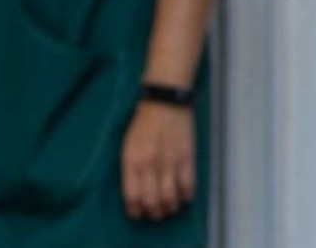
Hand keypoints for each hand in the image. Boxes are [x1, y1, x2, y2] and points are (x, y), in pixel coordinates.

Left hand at [121, 101, 194, 220]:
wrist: (164, 102)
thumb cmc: (142, 122)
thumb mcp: (127, 143)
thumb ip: (130, 166)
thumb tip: (134, 190)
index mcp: (132, 160)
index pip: (132, 195)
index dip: (134, 209)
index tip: (136, 213)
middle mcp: (150, 164)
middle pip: (152, 201)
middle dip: (153, 213)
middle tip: (154, 213)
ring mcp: (170, 163)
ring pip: (171, 198)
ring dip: (169, 208)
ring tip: (168, 208)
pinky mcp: (187, 159)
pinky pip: (188, 187)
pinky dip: (186, 196)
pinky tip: (183, 196)